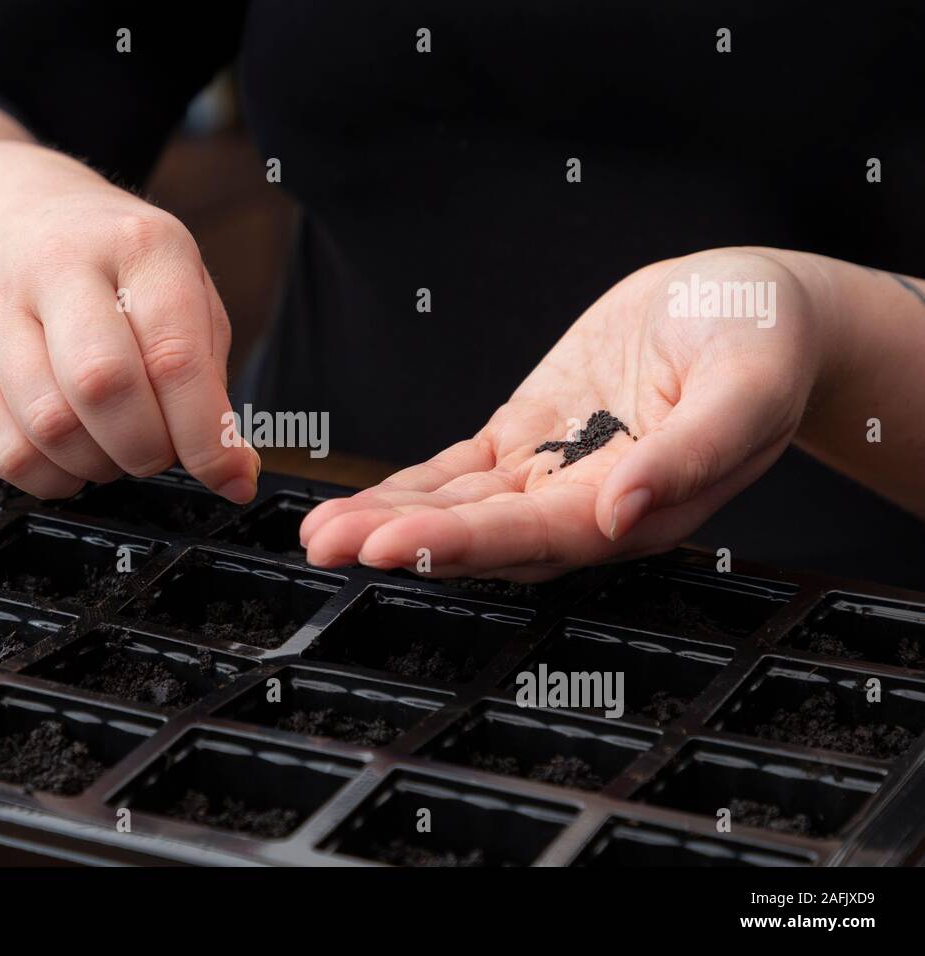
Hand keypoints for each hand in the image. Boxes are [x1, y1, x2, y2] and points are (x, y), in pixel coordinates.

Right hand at [0, 140, 259, 500]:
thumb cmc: (105, 262)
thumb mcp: (179, 286)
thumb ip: (208, 376)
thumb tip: (233, 471)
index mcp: (138, 245)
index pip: (175, 356)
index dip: (205, 436)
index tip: (228, 477)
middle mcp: (60, 266)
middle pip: (103, 386)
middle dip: (145, 448)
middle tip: (157, 450)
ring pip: (49, 424)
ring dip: (96, 465)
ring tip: (113, 447)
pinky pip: (0, 448)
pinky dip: (47, 476)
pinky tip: (67, 456)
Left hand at [300, 248, 830, 579]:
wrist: (746, 306)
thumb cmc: (762, 344)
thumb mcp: (745, 389)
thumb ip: (687, 455)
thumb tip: (618, 511)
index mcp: (636, 510)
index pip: (534, 538)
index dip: (460, 544)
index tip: (390, 545)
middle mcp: (582, 506)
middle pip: (479, 536)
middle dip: (399, 540)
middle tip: (324, 544)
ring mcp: (549, 474)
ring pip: (456, 508)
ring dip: (387, 520)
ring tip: (318, 533)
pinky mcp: (527, 437)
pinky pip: (458, 472)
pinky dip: (408, 487)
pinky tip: (358, 503)